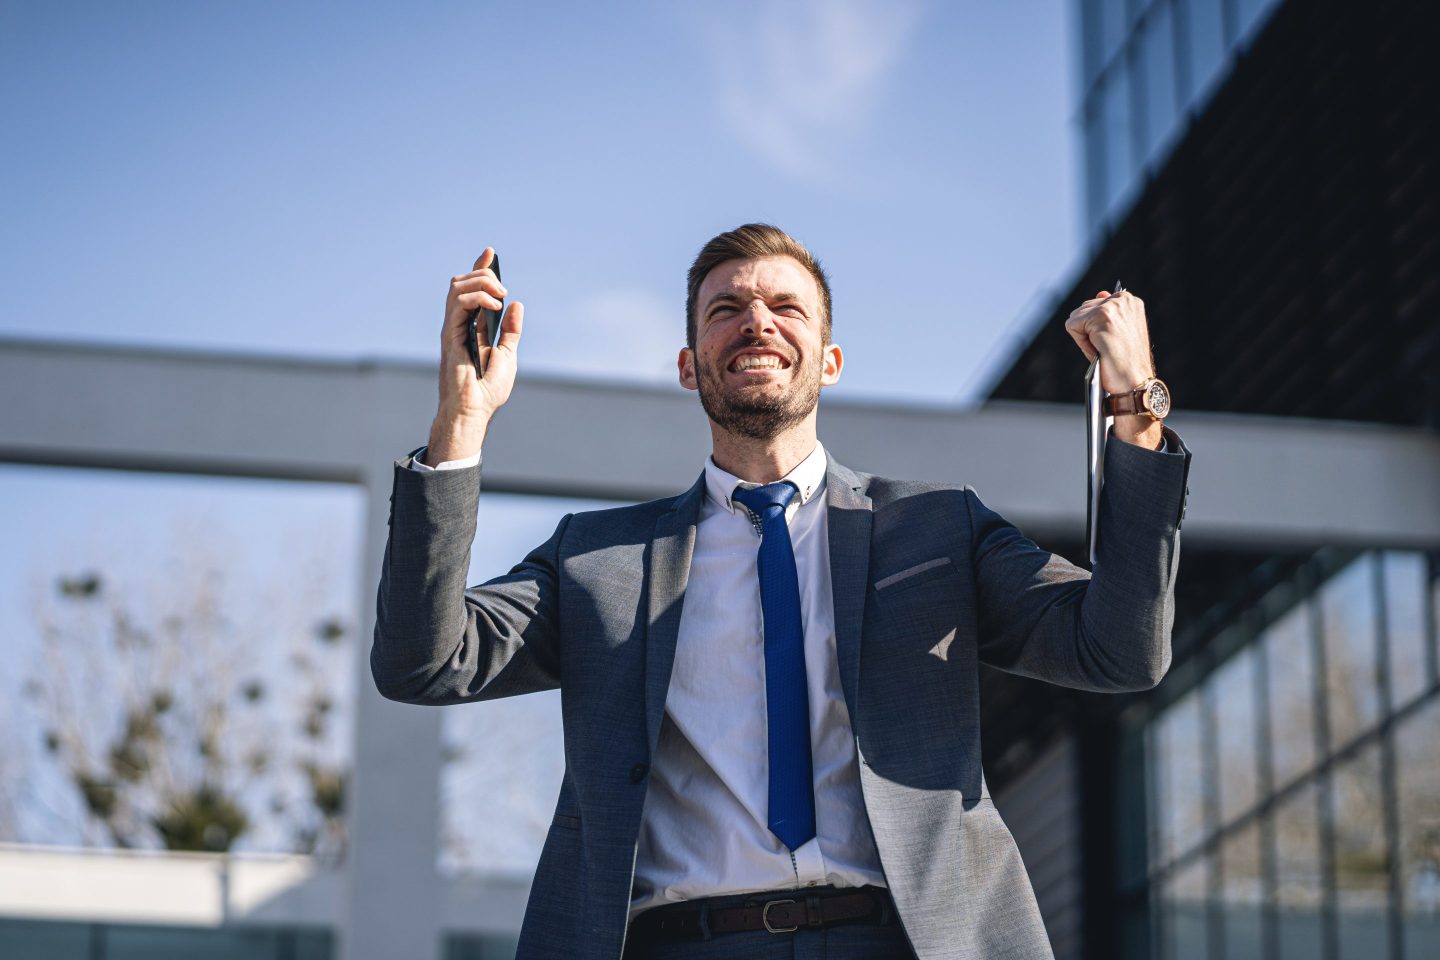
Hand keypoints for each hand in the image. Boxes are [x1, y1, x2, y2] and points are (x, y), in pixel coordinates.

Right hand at [425, 248, 524, 464]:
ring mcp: (452, 328)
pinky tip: (495, 305)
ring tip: (500, 295)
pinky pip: (458, 303)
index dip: (480, 270)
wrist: (474, 410)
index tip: (490, 253)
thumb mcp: (507, 355)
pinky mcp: (449, 335)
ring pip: (457, 287)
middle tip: (503, 289)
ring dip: (481, 282)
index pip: (472, 290)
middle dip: (484, 275)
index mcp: (471, 327)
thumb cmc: (487, 389)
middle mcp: (458, 324)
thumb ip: (510, 331)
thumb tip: (516, 306)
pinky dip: (478, 297)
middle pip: (462, 282)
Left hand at [1065, 289, 1163, 448]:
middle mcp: (1122, 299)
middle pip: (1082, 311)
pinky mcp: (1101, 316)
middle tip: (1108, 348)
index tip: (1113, 342)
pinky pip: (1072, 326)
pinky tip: (1099, 350)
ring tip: (1104, 349)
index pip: (1093, 306)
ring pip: (1076, 318)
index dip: (1096, 329)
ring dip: (1084, 338)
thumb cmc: (1126, 362)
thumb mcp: (1119, 332)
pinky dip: (1081, 343)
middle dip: (1088, 332)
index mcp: (1128, 300)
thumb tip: (1101, 293)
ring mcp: (1112, 306)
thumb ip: (1108, 312)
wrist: (1135, 381)